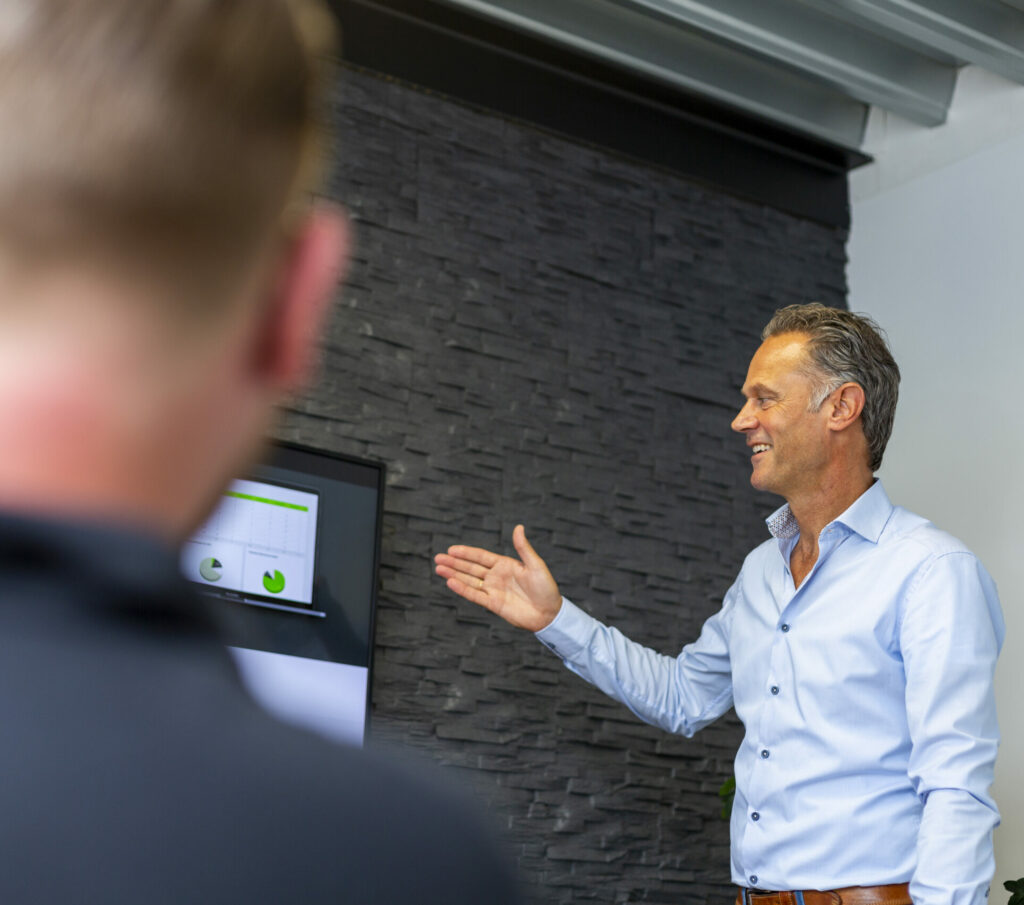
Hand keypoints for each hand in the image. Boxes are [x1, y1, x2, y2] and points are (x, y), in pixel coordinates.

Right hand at [434, 524, 561, 631]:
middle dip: (454, 563)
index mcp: (505, 565)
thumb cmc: (546, 588)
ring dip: (454, 575)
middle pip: (471, 568)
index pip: (481, 557)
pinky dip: (463, 589)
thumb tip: (518, 527)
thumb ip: (523, 548)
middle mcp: (496, 577)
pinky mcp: (493, 604)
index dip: (466, 553)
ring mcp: (493, 590)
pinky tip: (451, 583)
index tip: (451, 549)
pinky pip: (475, 595)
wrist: (549, 613)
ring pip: (469, 581)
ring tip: (438, 569)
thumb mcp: (535, 565)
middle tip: (438, 558)